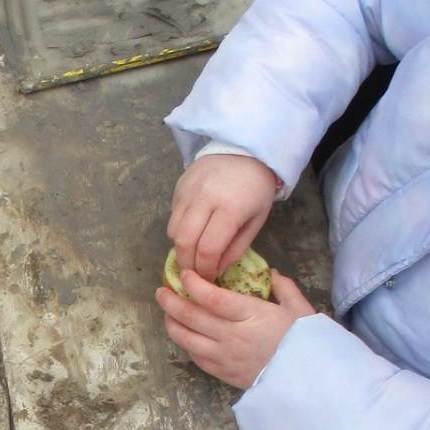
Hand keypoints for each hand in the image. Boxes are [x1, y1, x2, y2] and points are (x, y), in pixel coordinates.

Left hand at [157, 269, 317, 387]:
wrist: (309, 384)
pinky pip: (196, 358)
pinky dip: (186, 345)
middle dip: (172, 302)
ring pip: (187, 339)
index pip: (212, 297)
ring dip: (173, 324)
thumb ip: (285, 289)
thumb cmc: (307, 345)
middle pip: (192, 317)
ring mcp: (225, 356)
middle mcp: (232, 335)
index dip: (193, 285)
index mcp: (251, 315)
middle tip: (161, 292)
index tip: (183, 275)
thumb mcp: (302, 311)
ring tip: (167, 314)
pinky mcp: (223, 373)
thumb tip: (273, 273)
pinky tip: (184, 337)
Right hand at [168, 153, 279, 279]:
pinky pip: (173, 217)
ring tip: (193, 253)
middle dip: (187, 264)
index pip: (208, 249)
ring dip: (181, 248)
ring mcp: (188, 191)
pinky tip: (193, 231)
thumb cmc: (256, 190)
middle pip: (185, 242)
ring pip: (174, 231)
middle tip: (195, 273)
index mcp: (230, 209)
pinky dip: (179, 231)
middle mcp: (205, 199)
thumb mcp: (256, 221)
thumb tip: (215, 270)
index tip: (209, 278)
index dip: (205, 270)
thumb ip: (236, 248)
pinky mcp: (178, 187)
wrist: (245, 151)